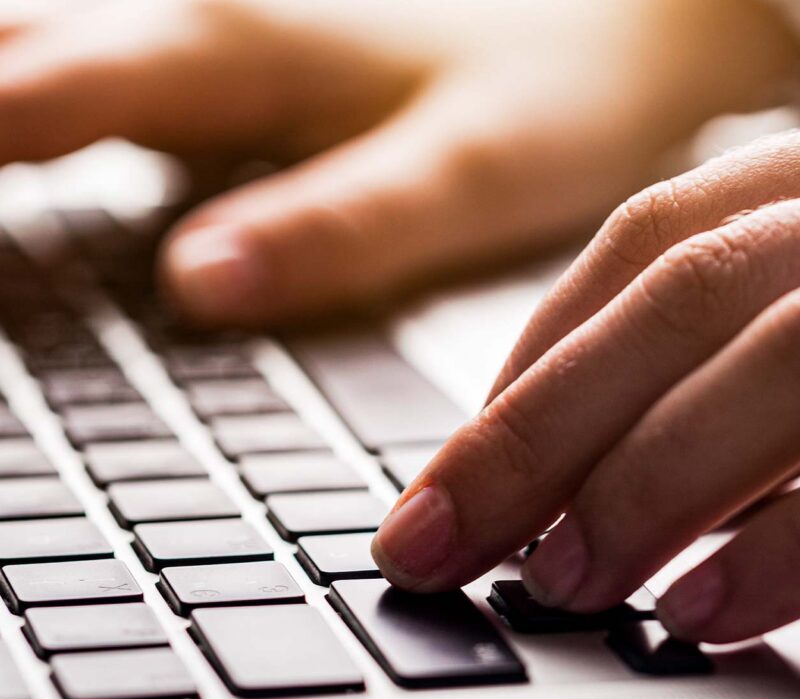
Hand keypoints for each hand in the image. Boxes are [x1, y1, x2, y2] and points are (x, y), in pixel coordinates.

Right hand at [0, 0, 792, 324]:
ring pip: (48, 50)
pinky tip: (36, 148)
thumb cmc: (555, 93)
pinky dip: (45, 112)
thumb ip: (330, 229)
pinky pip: (109, 74)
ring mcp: (221, 31)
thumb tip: (194, 287)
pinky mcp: (249, 56)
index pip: (27, 101)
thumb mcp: (455, 176)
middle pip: (12, 59)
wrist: (621, 21)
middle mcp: (205, 22)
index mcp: (236, 50)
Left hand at [372, 129, 799, 644]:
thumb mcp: (769, 308)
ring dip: (644, 486)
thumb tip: (529, 466)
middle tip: (437, 547)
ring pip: (771, 361)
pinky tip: (700, 611)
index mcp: (788, 190)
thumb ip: (672, 360)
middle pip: (677, 300)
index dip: (527, 373)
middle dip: (539, 436)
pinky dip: (781, 548)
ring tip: (560, 586)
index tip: (438, 484)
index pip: (640, 251)